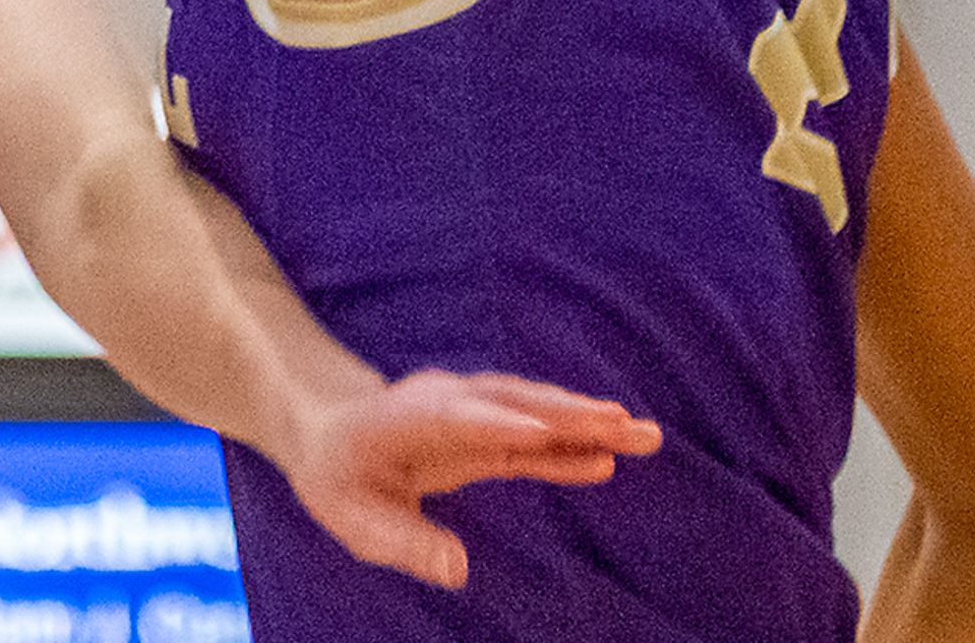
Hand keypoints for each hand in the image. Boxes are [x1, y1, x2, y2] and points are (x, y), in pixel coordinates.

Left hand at [278, 370, 664, 590]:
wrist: (331, 431)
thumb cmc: (339, 479)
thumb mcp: (354, 519)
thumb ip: (403, 542)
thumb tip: (457, 571)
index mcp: (406, 419)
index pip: (458, 419)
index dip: (499, 424)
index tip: (542, 432)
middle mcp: (447, 403)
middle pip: (513, 404)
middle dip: (568, 414)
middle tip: (625, 424)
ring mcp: (472, 413)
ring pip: (535, 412)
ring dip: (586, 421)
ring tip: (643, 435)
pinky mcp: (489, 432)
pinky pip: (535, 439)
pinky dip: (571, 446)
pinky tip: (609, 459)